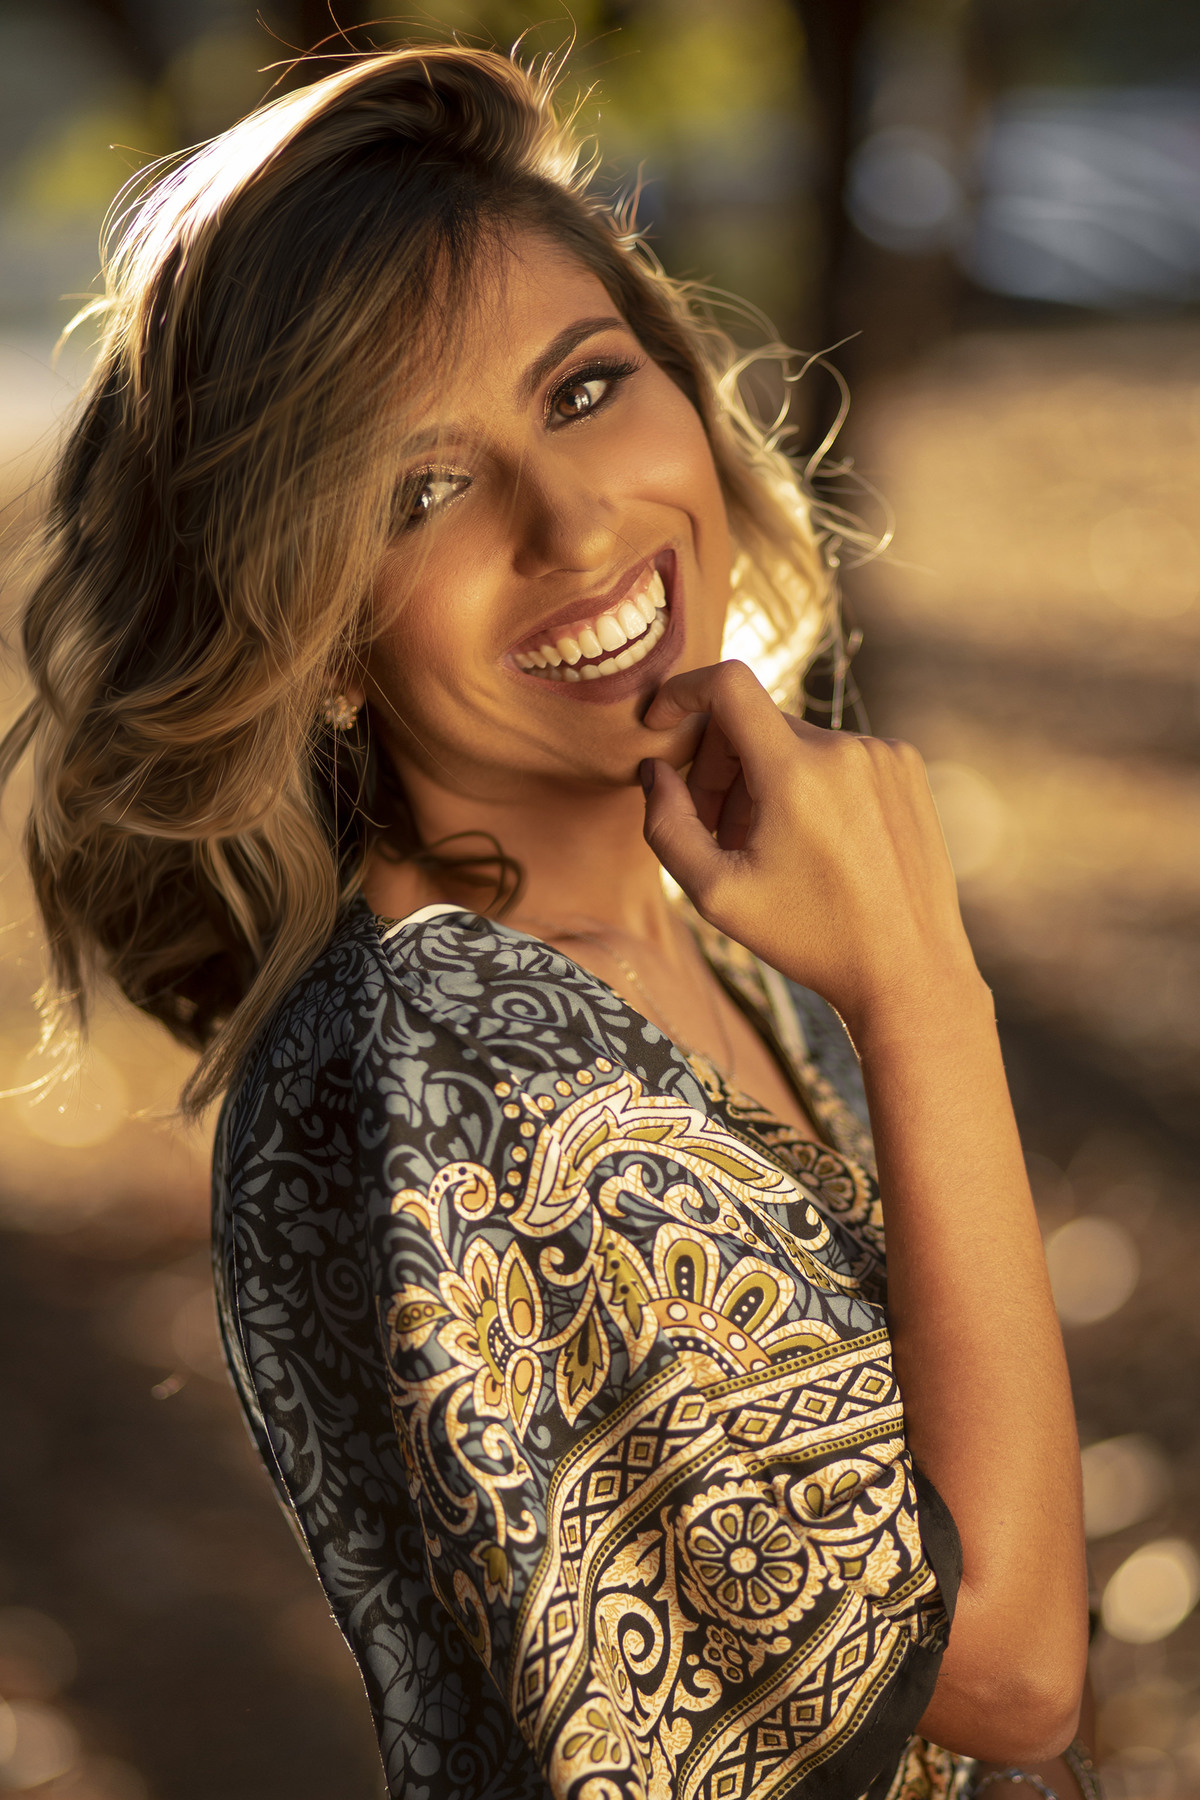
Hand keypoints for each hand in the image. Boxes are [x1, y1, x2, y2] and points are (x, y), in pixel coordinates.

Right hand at [640, 660, 981, 1040]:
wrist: (908, 970)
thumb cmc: (810, 937)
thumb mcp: (717, 894)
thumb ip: (667, 825)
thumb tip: (655, 770)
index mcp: (797, 772)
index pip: (728, 683)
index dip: (681, 692)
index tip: (661, 723)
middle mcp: (846, 748)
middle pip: (754, 723)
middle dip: (720, 767)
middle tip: (716, 830)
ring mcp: (884, 754)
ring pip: (795, 741)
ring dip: (765, 779)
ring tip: (768, 846)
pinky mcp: (907, 768)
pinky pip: (837, 754)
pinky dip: (810, 783)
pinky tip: (813, 842)